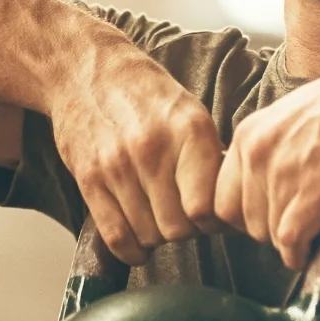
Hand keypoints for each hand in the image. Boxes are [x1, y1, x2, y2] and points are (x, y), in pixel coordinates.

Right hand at [50, 39, 224, 264]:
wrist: (87, 71)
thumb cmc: (146, 95)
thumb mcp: (192, 115)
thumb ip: (210, 161)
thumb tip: (232, 209)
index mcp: (189, 132)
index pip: (206, 207)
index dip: (213, 223)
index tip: (210, 220)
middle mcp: (153, 149)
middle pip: (178, 228)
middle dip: (185, 231)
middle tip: (182, 218)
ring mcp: (117, 166)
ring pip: (149, 235)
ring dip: (157, 237)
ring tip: (158, 218)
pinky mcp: (88, 179)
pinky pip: (115, 235)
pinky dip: (131, 249)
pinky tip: (138, 241)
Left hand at [215, 45, 319, 269]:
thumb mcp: (291, 117)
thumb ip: (271, 149)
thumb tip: (268, 187)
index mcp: (247, 134)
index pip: (221, 197)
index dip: (245, 215)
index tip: (268, 218)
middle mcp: (256, 154)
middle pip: (242, 221)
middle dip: (268, 230)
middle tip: (296, 225)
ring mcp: (282, 173)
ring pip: (267, 234)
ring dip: (290, 242)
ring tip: (313, 232)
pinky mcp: (312, 192)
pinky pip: (291, 241)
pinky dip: (301, 254)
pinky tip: (313, 250)